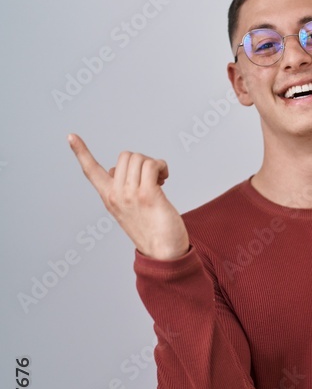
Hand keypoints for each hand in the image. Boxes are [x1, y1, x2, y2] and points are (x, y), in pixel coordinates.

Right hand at [67, 134, 189, 259]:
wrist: (164, 253)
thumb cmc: (152, 230)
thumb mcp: (129, 209)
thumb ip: (122, 189)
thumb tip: (119, 170)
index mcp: (108, 197)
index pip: (90, 171)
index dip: (81, 152)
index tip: (71, 135)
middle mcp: (116, 195)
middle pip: (125, 156)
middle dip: (142, 160)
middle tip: (153, 177)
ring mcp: (130, 195)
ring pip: (139, 158)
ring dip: (154, 163)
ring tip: (160, 179)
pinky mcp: (148, 195)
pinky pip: (152, 165)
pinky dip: (161, 166)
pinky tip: (165, 177)